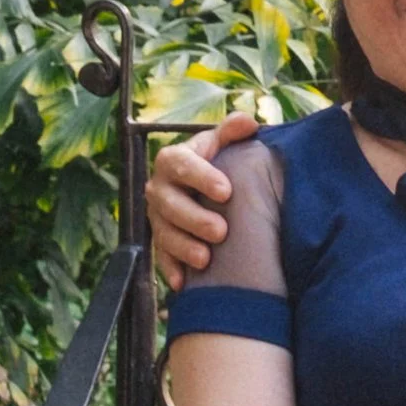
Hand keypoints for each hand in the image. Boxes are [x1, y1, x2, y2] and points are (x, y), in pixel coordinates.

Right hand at [148, 113, 258, 288]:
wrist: (205, 189)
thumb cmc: (216, 164)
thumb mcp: (222, 146)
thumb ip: (232, 132)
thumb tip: (248, 122)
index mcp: (174, 160)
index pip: (181, 164)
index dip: (201, 177)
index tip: (226, 191)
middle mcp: (160, 188)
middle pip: (169, 203)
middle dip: (193, 218)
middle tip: (221, 231)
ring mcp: (158, 217)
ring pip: (163, 233)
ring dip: (182, 247)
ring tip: (205, 258)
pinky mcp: (161, 241)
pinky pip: (160, 257)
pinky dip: (171, 270)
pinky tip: (183, 282)